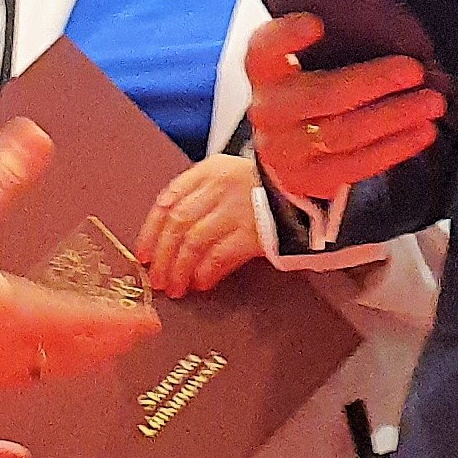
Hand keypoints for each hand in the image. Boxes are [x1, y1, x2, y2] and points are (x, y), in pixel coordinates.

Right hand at [0, 120, 158, 394]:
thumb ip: (0, 177)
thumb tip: (35, 135)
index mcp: (24, 317)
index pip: (87, 321)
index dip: (121, 321)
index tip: (149, 322)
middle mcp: (12, 353)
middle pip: (73, 356)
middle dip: (103, 347)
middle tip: (128, 341)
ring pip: (44, 375)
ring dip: (71, 364)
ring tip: (83, 358)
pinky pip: (12, 387)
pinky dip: (31, 382)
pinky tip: (22, 383)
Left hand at [134, 154, 262, 297]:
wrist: (313, 191)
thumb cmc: (270, 188)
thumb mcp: (233, 177)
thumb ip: (203, 196)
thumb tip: (169, 235)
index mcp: (211, 170)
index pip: (168, 199)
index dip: (150, 229)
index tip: (144, 252)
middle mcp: (221, 186)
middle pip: (178, 223)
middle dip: (163, 255)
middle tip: (157, 278)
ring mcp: (238, 209)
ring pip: (193, 242)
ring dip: (180, 268)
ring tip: (176, 287)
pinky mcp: (256, 233)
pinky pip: (220, 255)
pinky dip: (206, 271)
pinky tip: (201, 283)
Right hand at [244, 13, 445, 197]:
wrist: (290, 150)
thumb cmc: (310, 93)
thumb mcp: (309, 63)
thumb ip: (335, 47)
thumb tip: (395, 34)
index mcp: (265, 72)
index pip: (265, 49)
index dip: (286, 36)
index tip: (317, 24)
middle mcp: (268, 110)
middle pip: (319, 95)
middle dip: (373, 82)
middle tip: (414, 71)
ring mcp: (283, 150)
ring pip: (342, 133)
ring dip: (394, 117)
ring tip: (431, 103)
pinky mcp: (308, 180)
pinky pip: (356, 166)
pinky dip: (395, 148)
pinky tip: (422, 132)